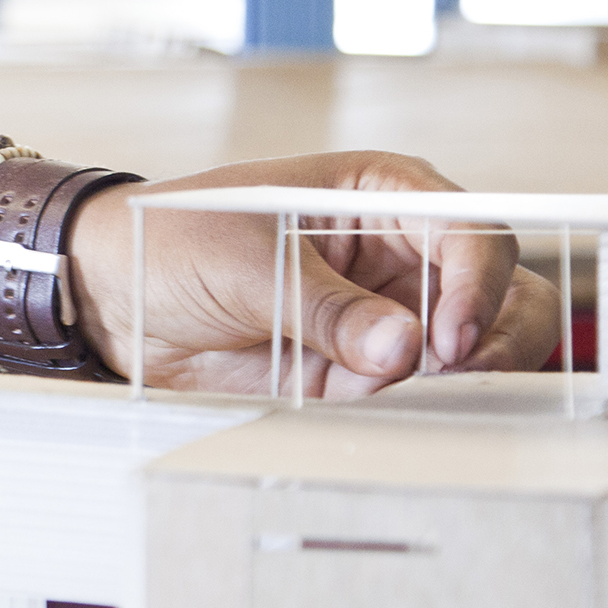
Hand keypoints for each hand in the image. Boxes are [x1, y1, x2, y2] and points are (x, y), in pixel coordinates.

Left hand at [67, 151, 561, 397]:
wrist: (108, 292)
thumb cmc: (168, 241)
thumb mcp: (243, 264)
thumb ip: (322, 308)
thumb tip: (401, 349)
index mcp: (379, 194)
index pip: (470, 229)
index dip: (477, 282)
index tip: (450, 337)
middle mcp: (397, 252)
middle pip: (500, 292)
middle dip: (495, 337)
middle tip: (455, 376)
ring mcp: (382, 314)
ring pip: (469, 352)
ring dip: (454, 381)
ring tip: (399, 396)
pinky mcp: (355, 369)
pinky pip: (407, 395)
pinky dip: (405, 410)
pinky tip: (370, 413)